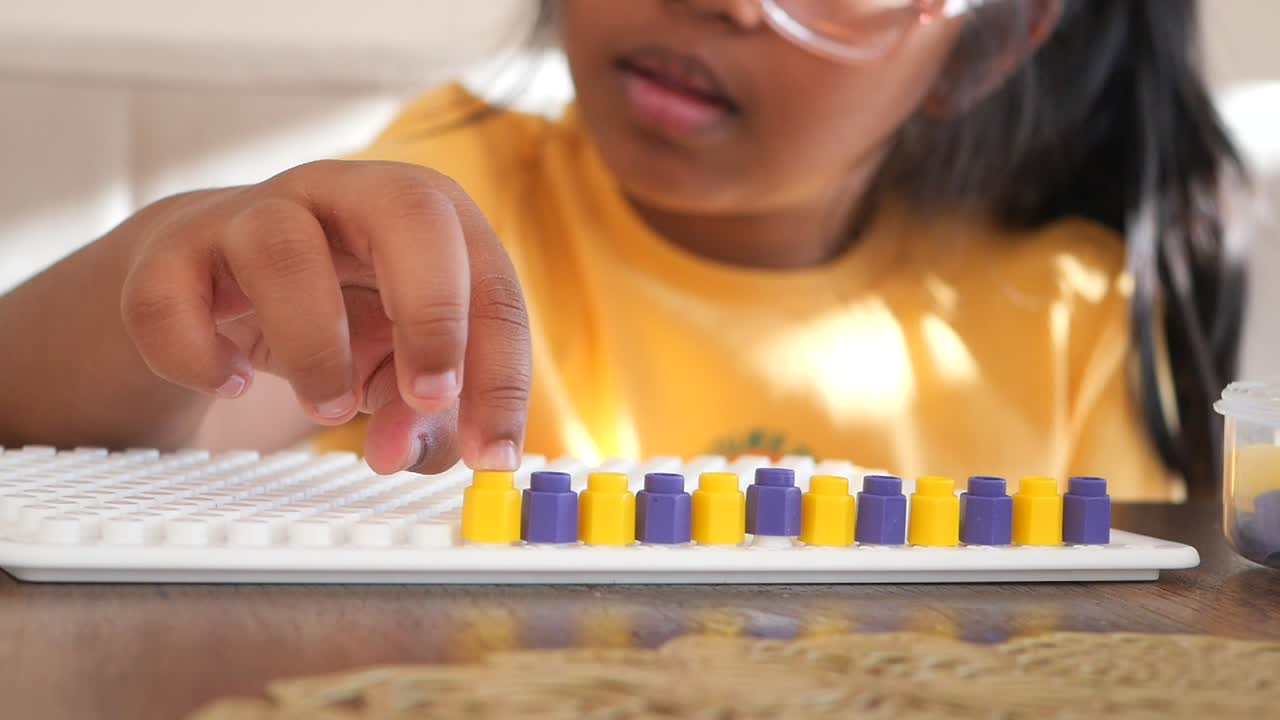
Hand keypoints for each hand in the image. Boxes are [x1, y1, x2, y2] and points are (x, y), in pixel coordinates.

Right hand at [119, 160, 530, 472]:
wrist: (218, 281)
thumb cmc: (338, 317)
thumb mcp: (399, 369)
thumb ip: (423, 418)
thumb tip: (399, 453)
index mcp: (427, 218)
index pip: (491, 280)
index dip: (500, 372)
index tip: (491, 451)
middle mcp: (348, 194)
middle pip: (409, 209)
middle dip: (433, 313)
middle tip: (428, 397)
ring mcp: (256, 212)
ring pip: (283, 248)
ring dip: (315, 346)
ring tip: (325, 406)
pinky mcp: (175, 250)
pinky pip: (173, 298)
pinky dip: (200, 355)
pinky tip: (230, 381)